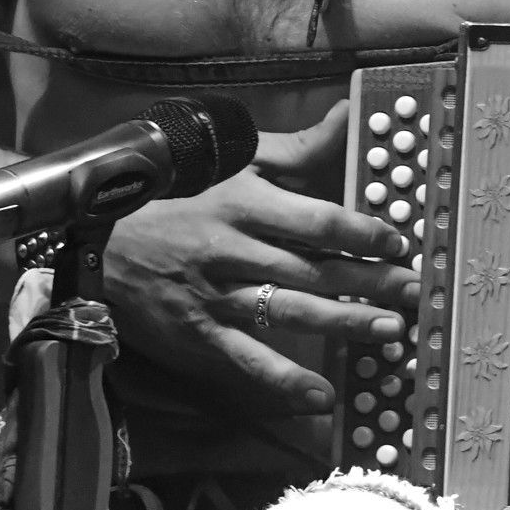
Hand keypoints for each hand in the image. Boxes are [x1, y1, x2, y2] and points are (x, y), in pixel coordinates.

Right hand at [101, 100, 417, 415]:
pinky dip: (284, 380)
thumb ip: (296, 147)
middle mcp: (231, 250)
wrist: (95, 237)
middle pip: (311, 269)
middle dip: (368, 282)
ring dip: (342, 324)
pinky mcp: (197, 334)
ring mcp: (213, 296)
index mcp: (242, 203)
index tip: (398, 241)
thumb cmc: (177, 193)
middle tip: (414, 292)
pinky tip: (322, 396)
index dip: (360, 231)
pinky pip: (246, 360)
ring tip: (389, 331)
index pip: (314, 219)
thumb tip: (347, 113)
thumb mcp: (232, 159)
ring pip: (287, 312)